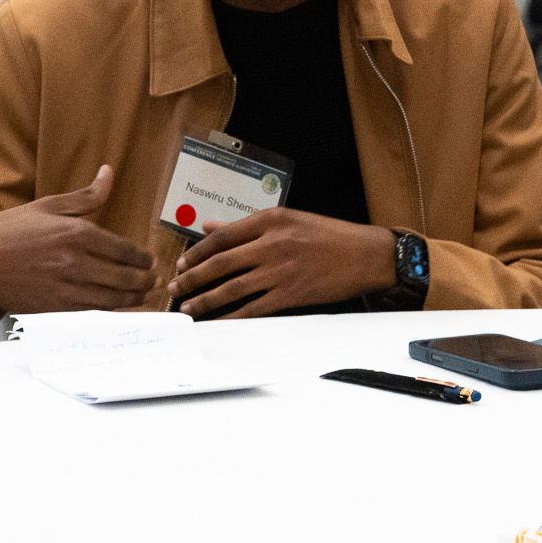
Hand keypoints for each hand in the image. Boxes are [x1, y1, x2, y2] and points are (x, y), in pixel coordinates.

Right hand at [0, 165, 158, 315]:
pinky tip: (117, 306)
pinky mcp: (56, 309)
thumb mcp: (47, 206)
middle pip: (125, 277)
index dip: (143, 258)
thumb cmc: (8, 231)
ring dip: (135, 298)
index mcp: (76, 233)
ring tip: (144, 294)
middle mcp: (75, 263)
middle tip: (155, 280)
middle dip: (145, 280)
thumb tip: (108, 174)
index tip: (151, 260)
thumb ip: (85, 197)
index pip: (124, 249)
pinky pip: (93, 312)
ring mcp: (66, 289)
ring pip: (113, 299)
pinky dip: (111, 310)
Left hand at [169, 209, 395, 317]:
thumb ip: (248, 225)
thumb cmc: (331, 236)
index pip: (222, 236)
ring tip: (188, 308)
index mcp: (271, 220)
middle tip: (175, 288)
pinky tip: (218, 322)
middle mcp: (273, 243)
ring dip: (205, 300)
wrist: (367, 255)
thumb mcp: (289, 219)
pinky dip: (232, 317)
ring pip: (232, 287)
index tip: (181, 262)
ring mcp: (281, 270)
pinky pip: (254, 308)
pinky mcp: (291, 294)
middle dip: (192, 277)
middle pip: (221, 262)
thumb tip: (211, 226)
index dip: (197, 251)